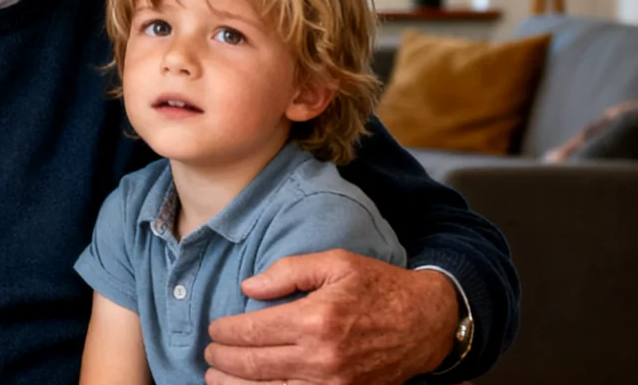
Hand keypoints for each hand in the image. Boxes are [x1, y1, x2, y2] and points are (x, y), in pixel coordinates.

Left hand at [203, 250, 456, 384]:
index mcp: (315, 319)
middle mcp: (322, 357)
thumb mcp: (335, 263)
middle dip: (223, 360)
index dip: (225, 332)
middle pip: (254, 365)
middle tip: (210, 354)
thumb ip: (288, 271)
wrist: (427, 322)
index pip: (252, 331)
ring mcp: (334, 384)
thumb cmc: (379, 287)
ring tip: (216, 378)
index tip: (215, 329)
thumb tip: (249, 286)